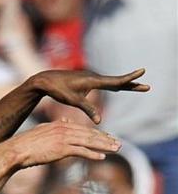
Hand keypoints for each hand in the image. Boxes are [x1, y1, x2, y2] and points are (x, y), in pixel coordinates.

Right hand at [1, 120, 120, 168]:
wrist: (16, 150)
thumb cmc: (26, 144)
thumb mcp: (43, 131)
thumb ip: (56, 126)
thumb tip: (65, 120)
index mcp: (60, 125)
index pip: (83, 129)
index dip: (98, 134)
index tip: (108, 138)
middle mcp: (64, 129)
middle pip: (89, 134)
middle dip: (105, 139)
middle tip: (118, 144)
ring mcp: (63, 139)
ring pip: (89, 142)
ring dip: (104, 146)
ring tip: (116, 149)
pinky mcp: (61, 149)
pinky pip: (81, 151)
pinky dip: (92, 154)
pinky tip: (102, 157)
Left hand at [25, 68, 148, 123]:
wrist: (45, 80)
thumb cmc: (58, 90)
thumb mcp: (73, 101)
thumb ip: (88, 109)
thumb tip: (99, 122)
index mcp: (93, 80)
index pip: (115, 81)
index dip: (130, 78)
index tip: (142, 71)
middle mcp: (94, 77)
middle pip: (117, 82)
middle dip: (132, 84)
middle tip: (147, 87)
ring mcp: (91, 78)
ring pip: (112, 83)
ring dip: (125, 85)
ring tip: (139, 86)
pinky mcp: (87, 80)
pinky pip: (104, 83)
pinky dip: (114, 85)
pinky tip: (119, 88)